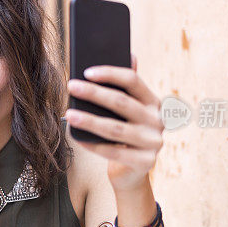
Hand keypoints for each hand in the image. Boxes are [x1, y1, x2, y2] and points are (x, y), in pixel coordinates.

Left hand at [66, 54, 163, 191]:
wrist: (131, 172)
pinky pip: (113, 152)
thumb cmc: (125, 134)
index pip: (133, 81)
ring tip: (69, 114)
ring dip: (88, 120)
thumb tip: (131, 54)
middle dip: (93, 93)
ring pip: (114, 128)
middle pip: (121, 102)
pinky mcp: (145, 162)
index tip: (86, 72)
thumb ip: (128, 87)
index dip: (109, 74)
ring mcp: (153, 142)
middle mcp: (158, 120)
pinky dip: (92, 144)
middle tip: (71, 86)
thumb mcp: (128, 110)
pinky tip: (77, 137)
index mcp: (154, 102)